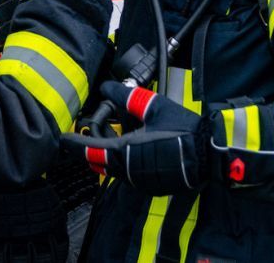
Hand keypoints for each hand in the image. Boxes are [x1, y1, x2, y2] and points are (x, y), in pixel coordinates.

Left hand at [61, 82, 210, 195]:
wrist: (210, 155)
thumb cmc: (183, 130)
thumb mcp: (153, 107)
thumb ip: (127, 97)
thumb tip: (106, 86)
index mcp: (124, 152)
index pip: (89, 151)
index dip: (73, 144)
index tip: (63, 139)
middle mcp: (128, 171)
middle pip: (98, 162)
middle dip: (89, 149)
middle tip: (87, 132)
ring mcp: (139, 181)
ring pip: (113, 169)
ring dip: (106, 154)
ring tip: (111, 135)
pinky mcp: (151, 185)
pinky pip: (128, 173)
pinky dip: (123, 161)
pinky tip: (133, 147)